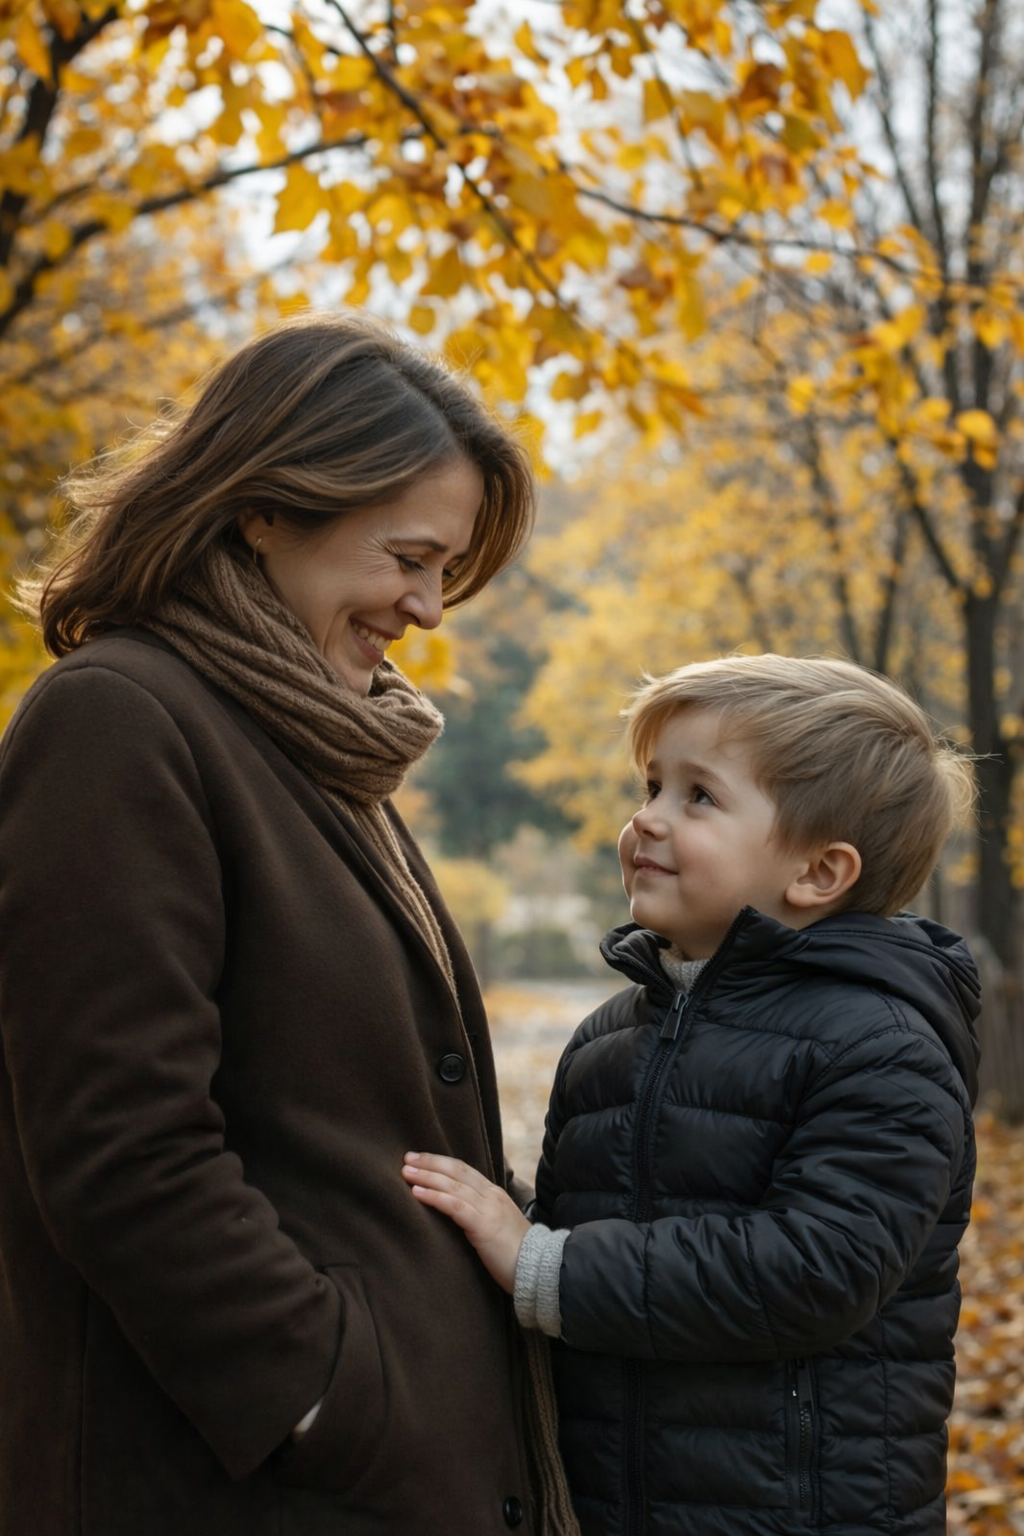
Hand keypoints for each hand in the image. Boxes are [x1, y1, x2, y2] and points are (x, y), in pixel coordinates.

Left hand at [402, 1152, 529, 1292]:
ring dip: (427, 1176)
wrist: (540, 1269)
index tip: (418, 1158)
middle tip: (406, 1158)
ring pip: (453, 1185)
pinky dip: (434, 1196)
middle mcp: (491, 1195)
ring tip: (406, 1172)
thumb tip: (456, 1212)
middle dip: (430, 1163)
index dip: (440, 1161)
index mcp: (493, 1194)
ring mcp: (488, 1209)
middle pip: (456, 1170)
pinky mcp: (484, 1226)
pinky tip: (417, 1192)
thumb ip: (480, 1214)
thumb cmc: (516, 1253)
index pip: (463, 1169)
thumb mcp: (496, 1226)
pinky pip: (455, 1206)